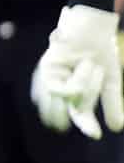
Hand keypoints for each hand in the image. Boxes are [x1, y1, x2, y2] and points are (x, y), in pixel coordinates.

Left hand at [33, 4, 123, 137]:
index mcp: (76, 93)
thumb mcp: (111, 81)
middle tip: (96, 74)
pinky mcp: (45, 71)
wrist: (95, 28)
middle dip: (88, 98)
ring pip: (70, 101)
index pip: (78, 115)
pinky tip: (85, 66)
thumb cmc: (102, 52)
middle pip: (74, 110)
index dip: (85, 125)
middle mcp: (60, 89)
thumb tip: (116, 128)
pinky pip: (63, 90)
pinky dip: (79, 81)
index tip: (95, 134)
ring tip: (92, 67)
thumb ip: (112, 104)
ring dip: (87, 87)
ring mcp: (50, 80)